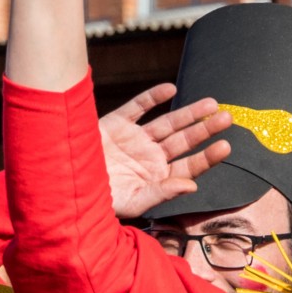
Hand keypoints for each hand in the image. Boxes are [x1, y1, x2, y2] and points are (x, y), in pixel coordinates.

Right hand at [99, 83, 233, 217]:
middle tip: (227, 118)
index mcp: (157, 179)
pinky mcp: (115, 124)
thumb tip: (192, 186)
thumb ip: (162, 193)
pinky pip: (137, 108)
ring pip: (167, 123)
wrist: (63, 186)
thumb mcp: (133, 202)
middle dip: (205, 130)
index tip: (226, 146)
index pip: (189, 167)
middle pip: (184, 141)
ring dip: (189, 113)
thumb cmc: (97, 203)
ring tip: (212, 104)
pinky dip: (152, 97)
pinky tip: (170, 89)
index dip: (208, 157)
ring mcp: (134, 140)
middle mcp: (150, 158)